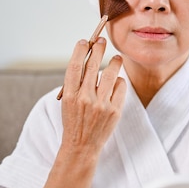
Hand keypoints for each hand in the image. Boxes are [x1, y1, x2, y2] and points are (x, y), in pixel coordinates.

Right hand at [60, 37, 126, 154]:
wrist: (81, 146)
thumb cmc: (75, 121)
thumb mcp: (68, 102)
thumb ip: (76, 84)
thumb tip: (88, 59)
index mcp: (69, 95)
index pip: (74, 66)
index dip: (79, 51)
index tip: (84, 41)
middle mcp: (84, 98)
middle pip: (93, 66)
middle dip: (98, 49)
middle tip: (102, 41)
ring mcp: (100, 105)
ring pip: (111, 74)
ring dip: (115, 62)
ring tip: (117, 58)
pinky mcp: (114, 110)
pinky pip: (120, 87)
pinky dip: (119, 81)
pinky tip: (117, 81)